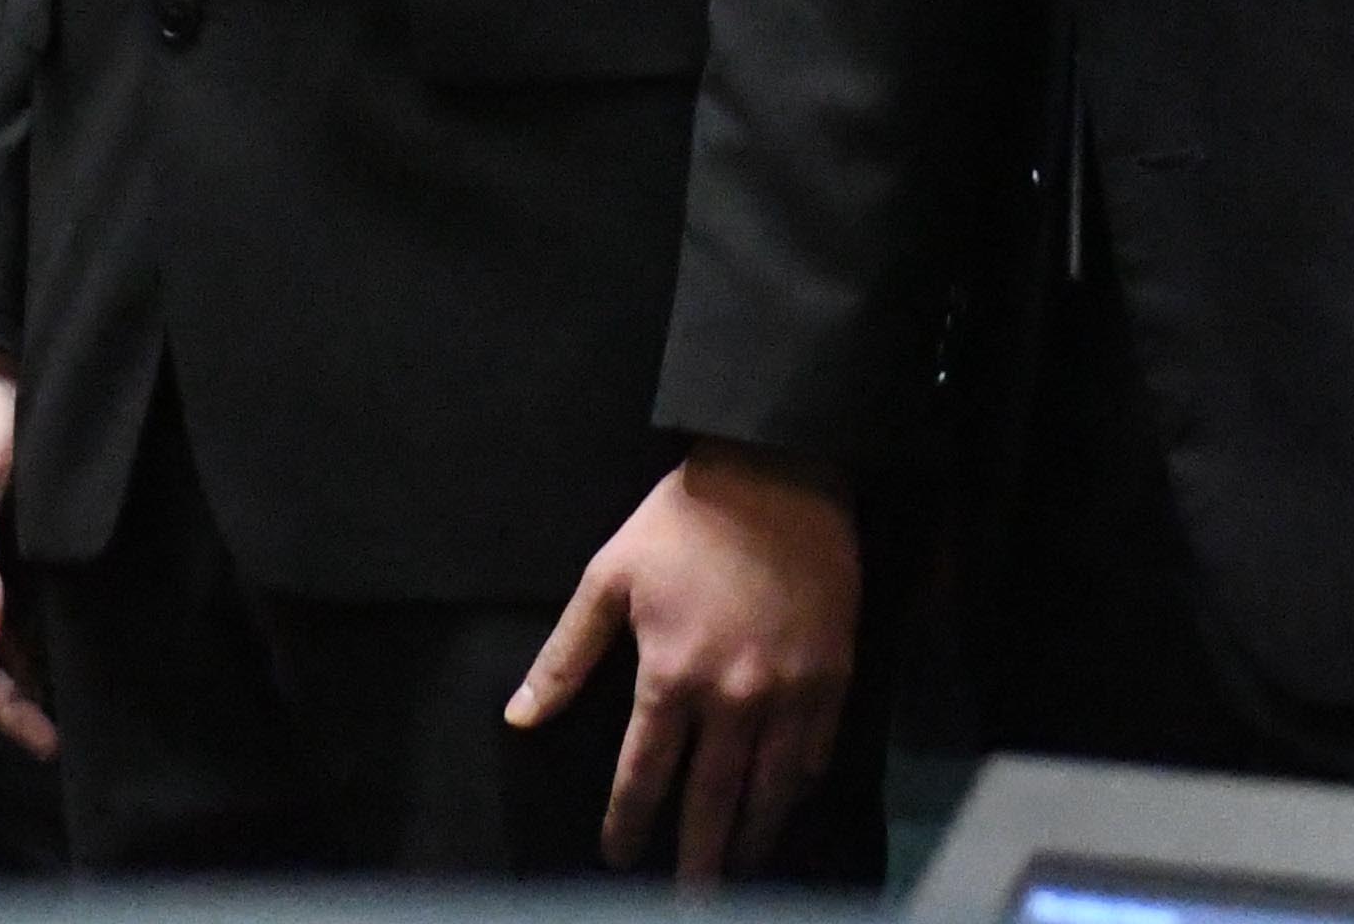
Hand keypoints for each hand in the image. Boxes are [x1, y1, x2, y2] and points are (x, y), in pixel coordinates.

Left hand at [508, 439, 859, 878]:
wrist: (777, 473)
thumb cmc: (682, 524)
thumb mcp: (608, 578)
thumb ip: (566, 656)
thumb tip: (521, 719)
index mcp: (670, 677)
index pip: (644, 777)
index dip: (627, 824)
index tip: (617, 856)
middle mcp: (732, 699)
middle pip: (711, 802)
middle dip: (697, 859)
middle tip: (691, 902)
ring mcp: (789, 691)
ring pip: (770, 790)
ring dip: (751, 837)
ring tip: (737, 867)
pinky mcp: (833, 675)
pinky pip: (816, 751)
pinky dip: (798, 786)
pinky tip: (784, 802)